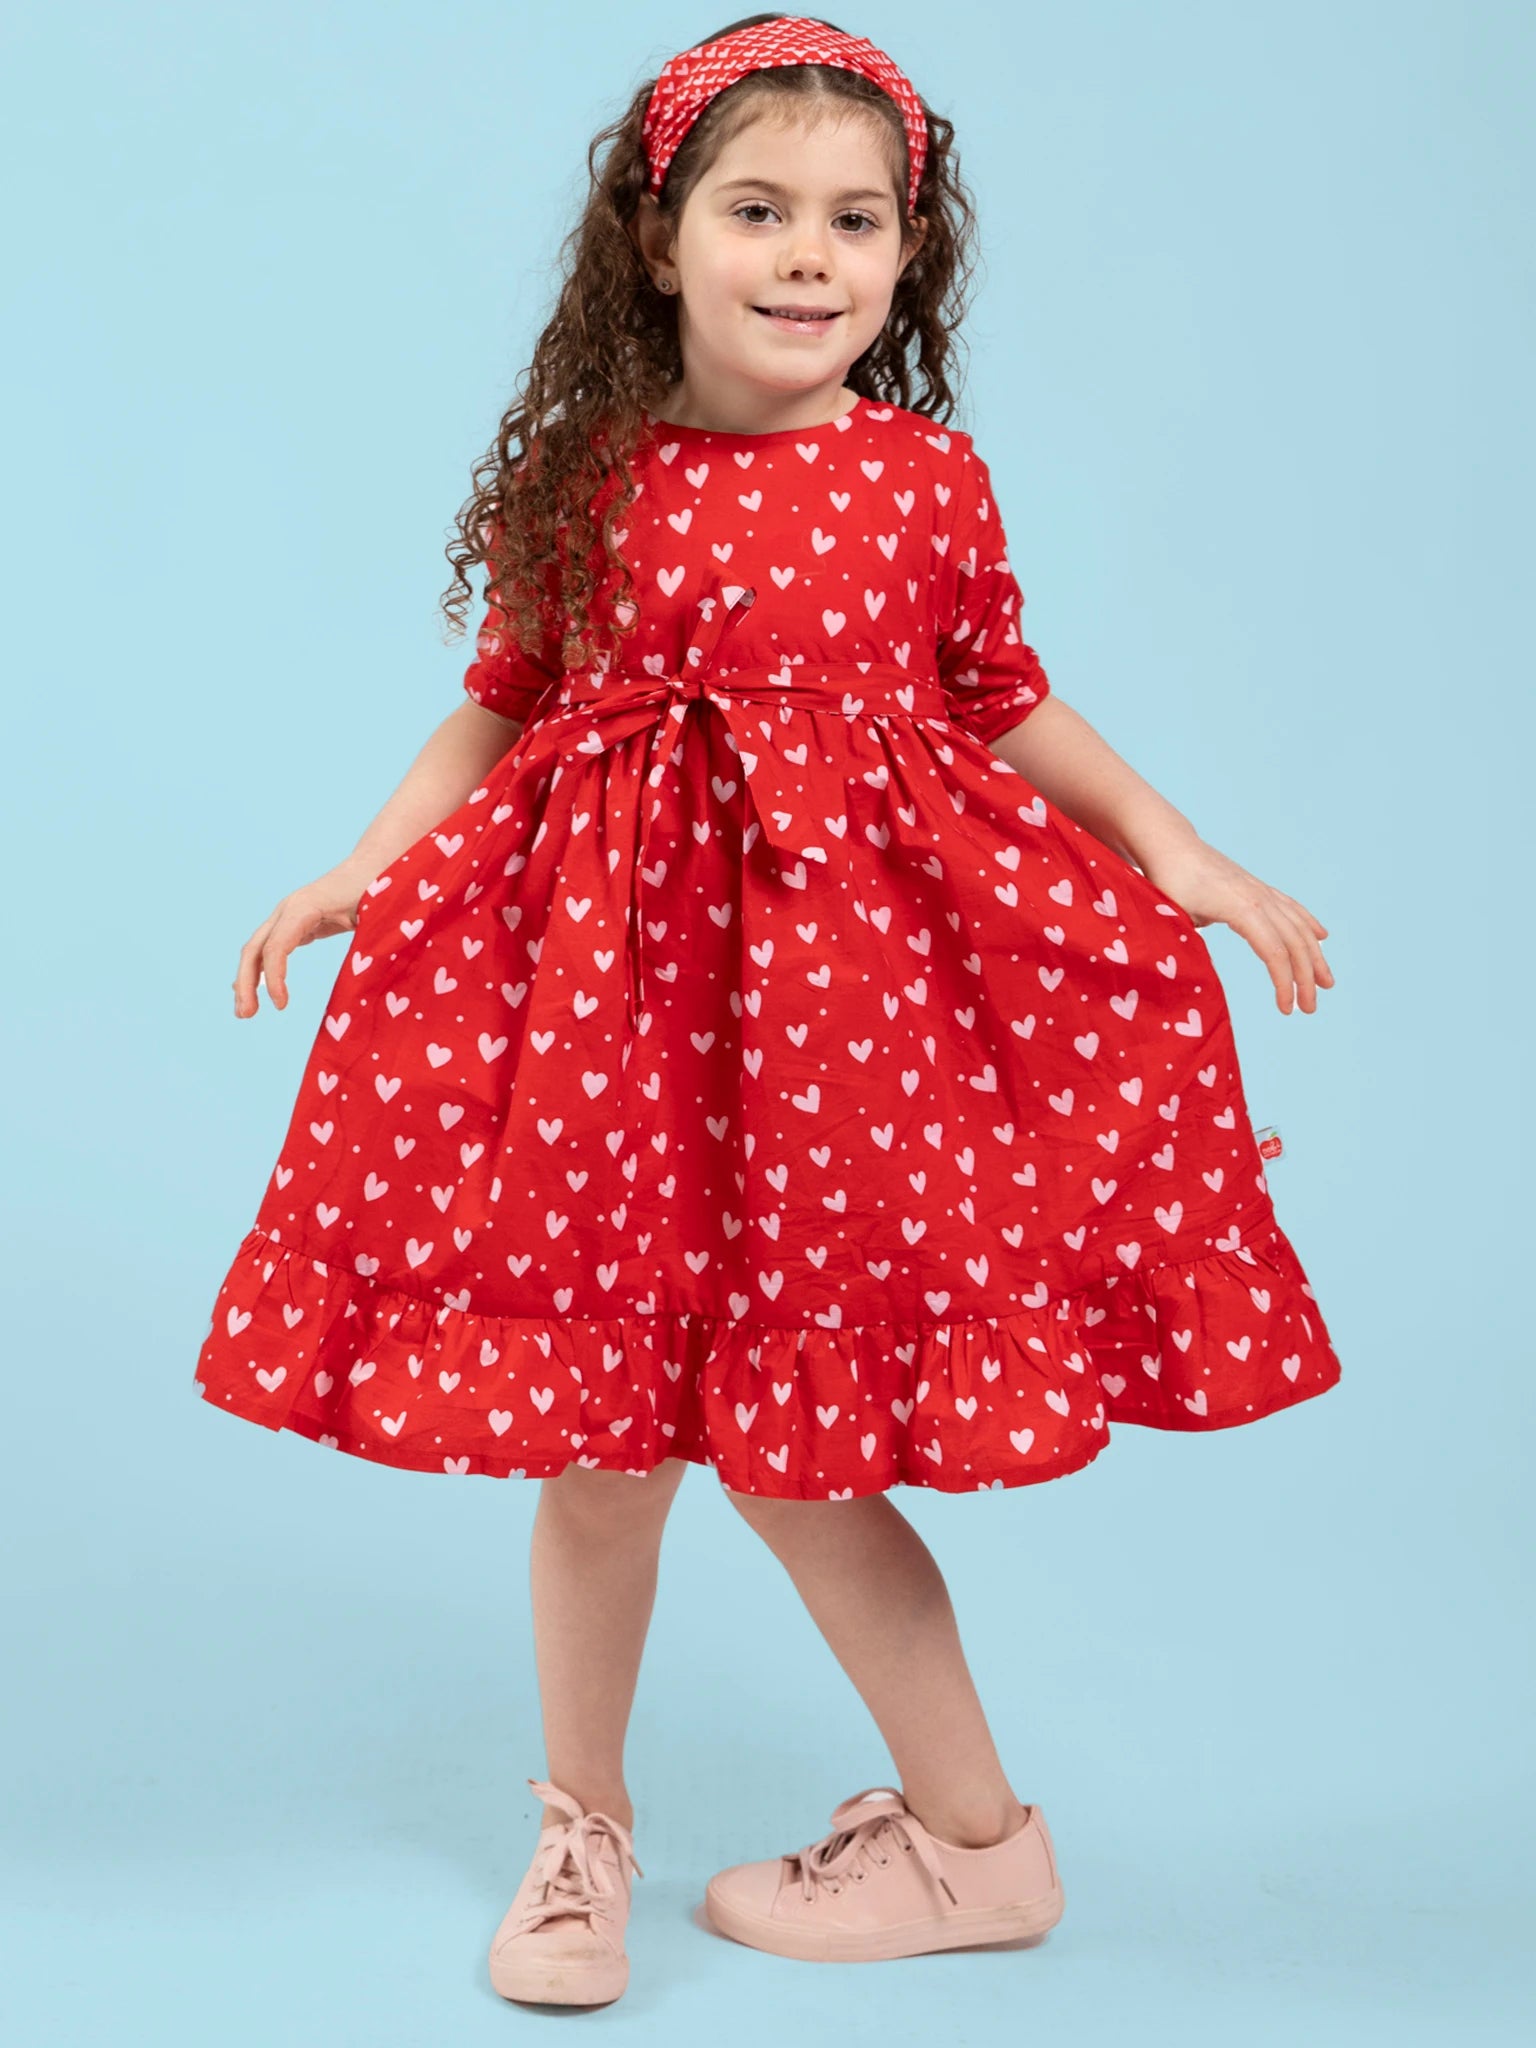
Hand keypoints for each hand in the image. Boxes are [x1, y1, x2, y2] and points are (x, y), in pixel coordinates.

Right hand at [232, 861, 374, 1017]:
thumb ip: (367, 941)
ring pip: (256, 949)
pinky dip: (259, 970)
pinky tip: (255, 991)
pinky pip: (269, 948)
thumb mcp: (375, 915)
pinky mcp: (295, 923)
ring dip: (247, 980)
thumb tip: (364, 975)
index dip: (274, 978)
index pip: (276, 948)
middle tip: (245, 1016)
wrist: (374, 863)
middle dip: (246, 983)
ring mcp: (287, 915)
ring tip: (245, 1013)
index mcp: (303, 907)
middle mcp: (288, 910)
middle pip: (254, 949)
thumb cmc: (377, 887)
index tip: (282, 1006)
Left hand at [1140, 839, 1333, 1014]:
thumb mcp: (1175, 919)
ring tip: (1326, 982)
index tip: (1285, 1009)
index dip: (1283, 984)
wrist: (1171, 846)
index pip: (1274, 952)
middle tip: (1309, 1009)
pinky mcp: (1257, 888)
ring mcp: (1261, 892)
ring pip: (1298, 926)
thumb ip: (1189, 948)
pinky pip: (1291, 908)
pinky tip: (1321, 937)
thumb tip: (1196, 978)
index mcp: (1242, 909)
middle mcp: (1260, 899)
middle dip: (1305, 978)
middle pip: (1294, 943)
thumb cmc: (1168, 883)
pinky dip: (1309, 924)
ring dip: (1315, 956)